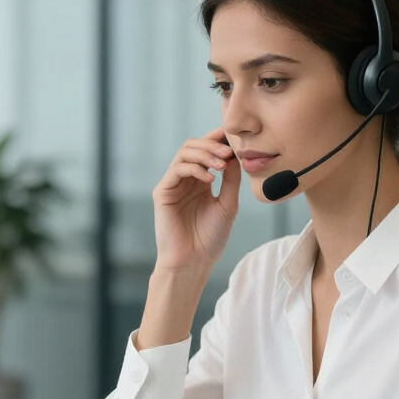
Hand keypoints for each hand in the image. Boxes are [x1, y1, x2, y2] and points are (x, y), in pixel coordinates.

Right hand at [152, 128, 240, 272]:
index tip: (235, 136)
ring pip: (184, 153)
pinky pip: (177, 169)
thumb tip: (236, 154)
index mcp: (200, 181)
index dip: (218, 140)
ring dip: (205, 153)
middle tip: (229, 151)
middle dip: (213, 144)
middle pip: (193, 146)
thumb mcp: (228, 204)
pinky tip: (210, 179)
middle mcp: (185, 179)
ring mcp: (172, 184)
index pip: (206, 151)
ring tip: (222, 164)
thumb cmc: (210, 238)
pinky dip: (194, 168)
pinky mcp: (163, 192)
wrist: (193, 262)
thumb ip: (231, 179)